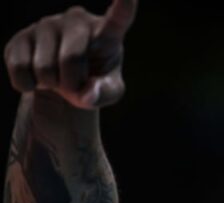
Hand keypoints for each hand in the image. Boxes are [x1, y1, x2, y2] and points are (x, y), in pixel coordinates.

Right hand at [3, 0, 137, 109]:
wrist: (62, 83)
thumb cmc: (94, 82)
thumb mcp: (108, 91)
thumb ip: (104, 93)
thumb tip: (88, 94)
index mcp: (107, 32)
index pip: (119, 17)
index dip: (124, 6)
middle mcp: (77, 20)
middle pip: (71, 58)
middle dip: (71, 83)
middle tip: (75, 84)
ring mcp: (47, 24)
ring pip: (44, 68)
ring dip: (51, 85)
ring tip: (57, 77)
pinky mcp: (21, 35)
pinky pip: (20, 70)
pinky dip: (28, 84)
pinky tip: (36, 77)